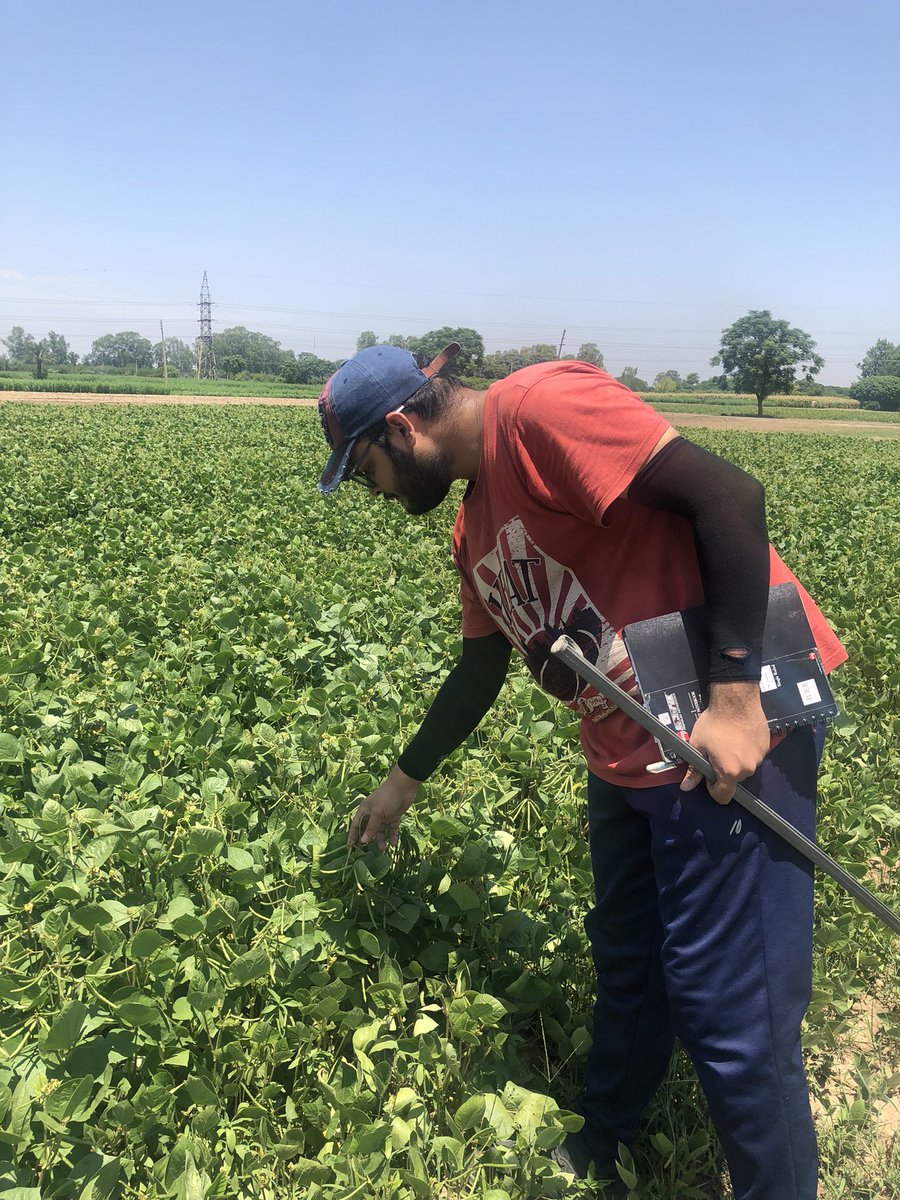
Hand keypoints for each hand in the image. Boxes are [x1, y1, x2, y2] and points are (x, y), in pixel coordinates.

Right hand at [348, 765, 420, 849]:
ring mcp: (384, 816)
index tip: (350, 847)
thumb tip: (363, 841)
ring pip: (380, 831)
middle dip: (368, 840)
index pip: (356, 825)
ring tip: (383, 849)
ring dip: (381, 840)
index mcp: (365, 810)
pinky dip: (392, 836)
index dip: (353, 836)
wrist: (404, 787)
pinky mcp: (394, 817)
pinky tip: (394, 843)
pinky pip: (391, 829)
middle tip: (366, 852)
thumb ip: (371, 827)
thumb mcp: (377, 813)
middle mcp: (373, 814)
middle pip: (368, 830)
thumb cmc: (386, 797)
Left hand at [680, 681, 769, 804]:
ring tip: (728, 741)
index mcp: (729, 772)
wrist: (736, 701)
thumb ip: (694, 770)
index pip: (724, 796)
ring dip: (736, 760)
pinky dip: (746, 751)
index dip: (713, 789)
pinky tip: (739, 736)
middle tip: (716, 752)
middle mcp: (747, 769)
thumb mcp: (697, 746)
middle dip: (724, 771)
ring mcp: (759, 759)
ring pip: (744, 768)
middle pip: (734, 780)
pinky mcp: (766, 748)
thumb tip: (686, 787)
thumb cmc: (713, 723)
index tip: (708, 776)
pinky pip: (753, 756)